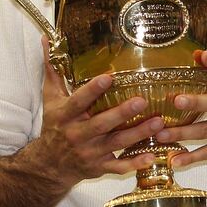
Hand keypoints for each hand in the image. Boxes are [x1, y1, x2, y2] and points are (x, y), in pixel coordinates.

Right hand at [31, 38, 163, 186]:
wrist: (48, 166)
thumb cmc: (54, 126)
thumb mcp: (50, 99)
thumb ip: (53, 70)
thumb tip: (48, 40)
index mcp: (65, 115)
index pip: (78, 101)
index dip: (92, 90)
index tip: (109, 77)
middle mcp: (77, 134)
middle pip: (101, 124)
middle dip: (121, 113)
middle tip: (142, 101)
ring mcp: (90, 152)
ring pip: (116, 143)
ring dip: (138, 134)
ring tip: (159, 122)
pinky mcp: (100, 166)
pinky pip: (118, 166)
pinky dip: (135, 163)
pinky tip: (152, 155)